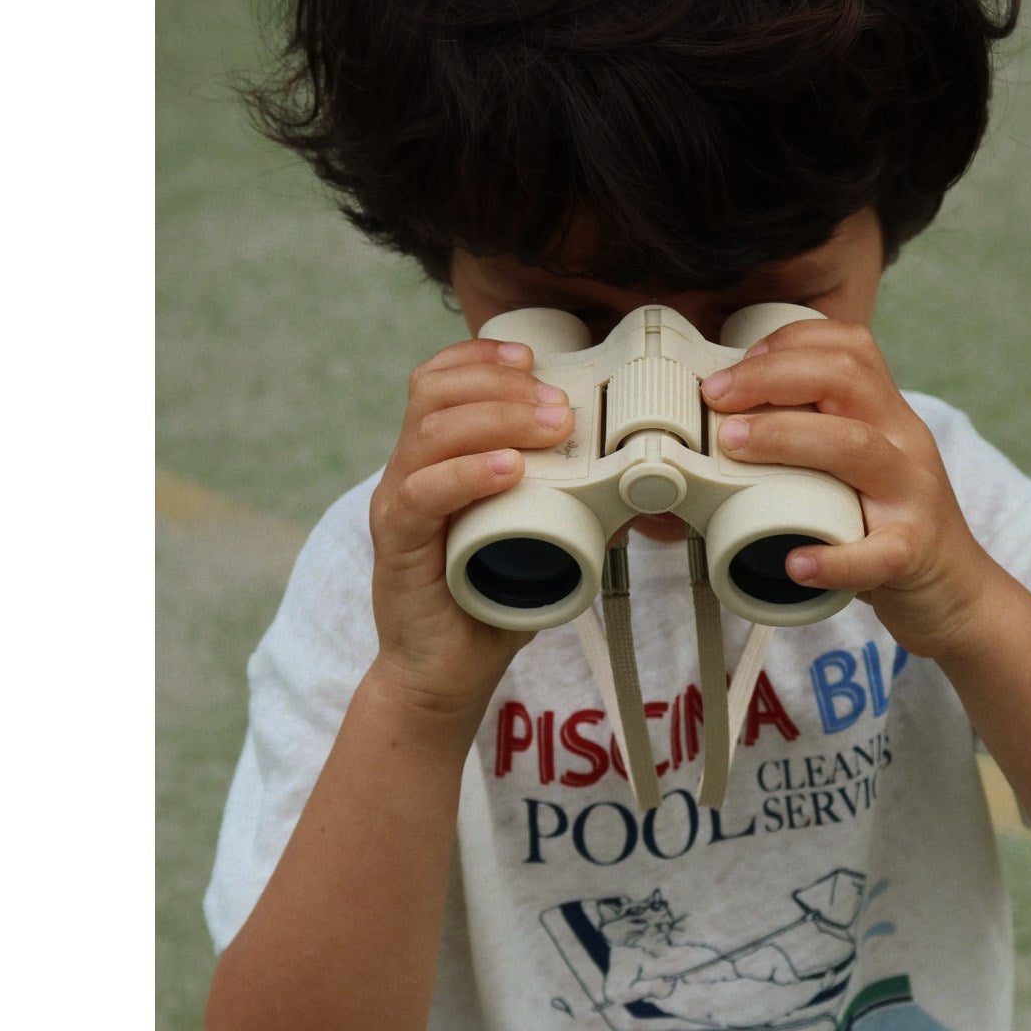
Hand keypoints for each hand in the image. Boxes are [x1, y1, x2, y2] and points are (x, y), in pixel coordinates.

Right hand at [368, 337, 575, 718]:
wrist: (445, 672)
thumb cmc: (487, 604)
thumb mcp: (537, 542)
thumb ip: (572, 508)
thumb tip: (633, 483)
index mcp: (433, 459)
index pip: (438, 380)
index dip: (483, 358)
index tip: (535, 357)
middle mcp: (408, 472)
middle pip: (435, 393)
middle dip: (503, 385)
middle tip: (560, 406)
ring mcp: (398, 506)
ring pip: (430, 433)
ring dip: (497, 419)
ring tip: (549, 427)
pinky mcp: (398, 545)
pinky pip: (423, 494)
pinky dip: (468, 474)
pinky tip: (510, 470)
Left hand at [699, 319, 999, 659]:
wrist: (957, 591)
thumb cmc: (890, 526)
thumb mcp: (860, 467)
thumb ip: (814, 439)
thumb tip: (726, 429)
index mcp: (888, 415)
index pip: (848, 348)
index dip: (787, 343)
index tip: (734, 367)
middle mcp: (904, 442)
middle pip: (845, 379)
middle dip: (771, 377)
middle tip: (715, 397)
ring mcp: (913, 496)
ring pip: (857, 447)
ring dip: (787, 438)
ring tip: (734, 445)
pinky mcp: (914, 553)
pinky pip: (878, 552)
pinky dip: (835, 559)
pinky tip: (796, 564)